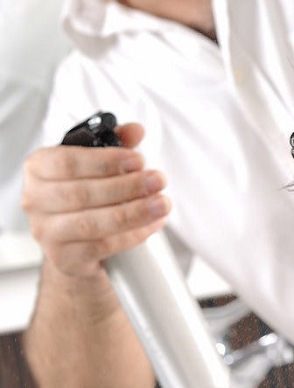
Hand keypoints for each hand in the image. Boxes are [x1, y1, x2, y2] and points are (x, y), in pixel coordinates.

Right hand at [22, 124, 170, 277]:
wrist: (73, 238)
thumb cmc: (84, 191)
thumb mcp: (97, 161)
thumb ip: (116, 142)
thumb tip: (135, 130)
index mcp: (39, 168)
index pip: (67, 162)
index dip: (105, 161)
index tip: (138, 160)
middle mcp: (36, 200)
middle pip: (83, 194)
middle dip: (127, 187)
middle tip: (158, 181)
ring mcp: (46, 231)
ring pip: (92, 223)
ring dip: (133, 212)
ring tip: (162, 204)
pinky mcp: (64, 257)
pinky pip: (102, 247)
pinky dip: (132, 235)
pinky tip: (153, 224)